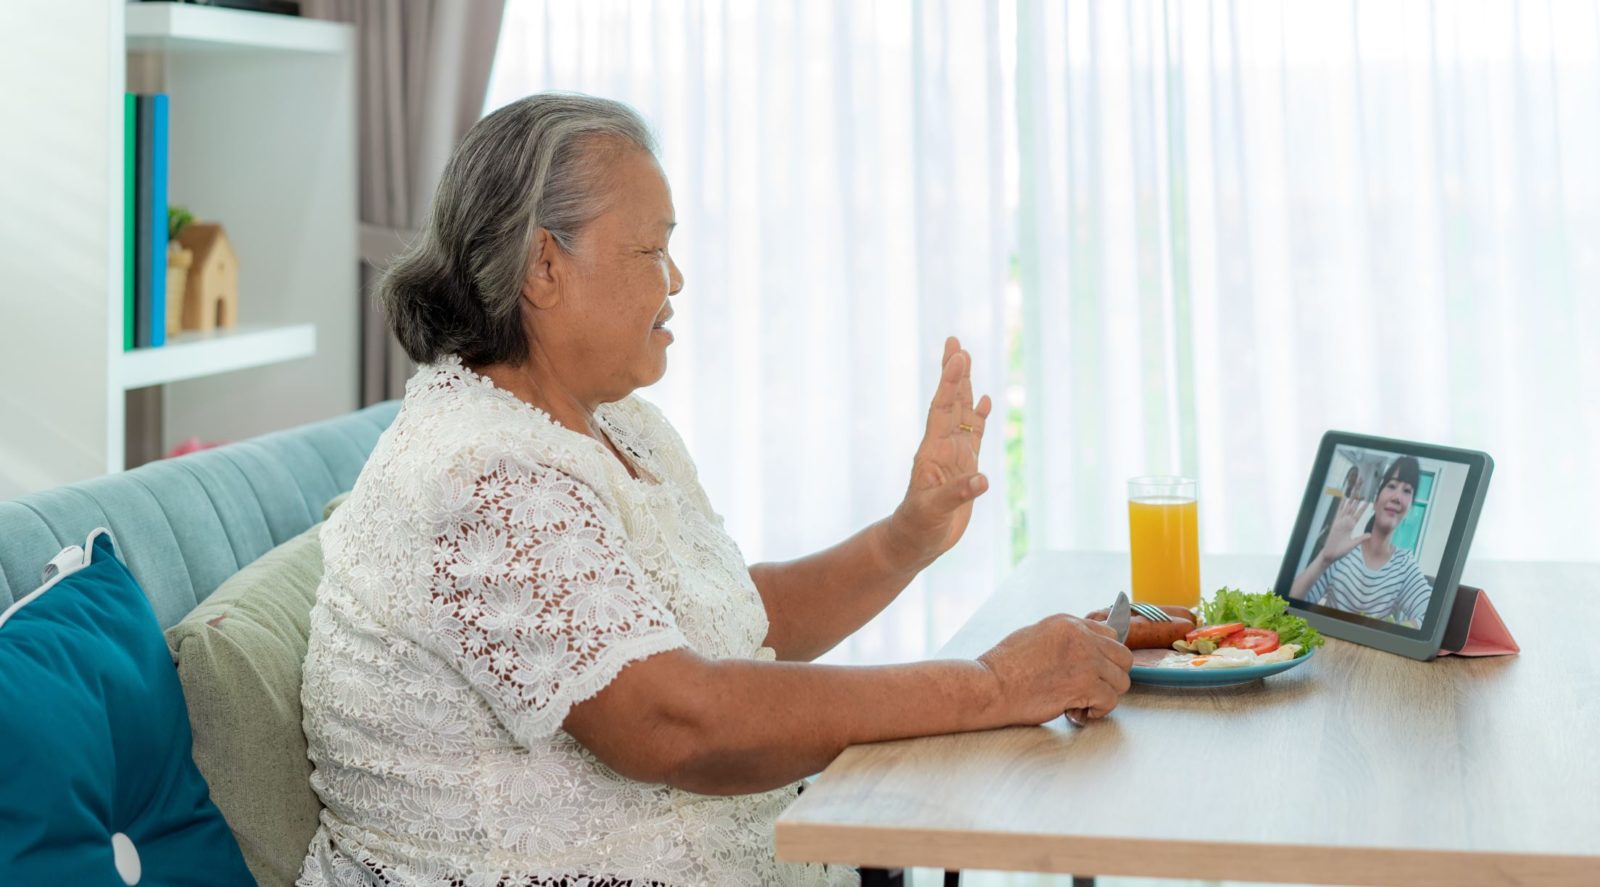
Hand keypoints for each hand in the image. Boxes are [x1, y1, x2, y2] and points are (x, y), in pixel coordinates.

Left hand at [880, 337, 993, 571]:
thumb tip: (983, 481)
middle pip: (950, 402)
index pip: (943, 409)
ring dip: (965, 388)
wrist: (916, 541)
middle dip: (953, 373)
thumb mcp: (934, 511)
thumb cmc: (919, 527)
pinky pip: (975, 435)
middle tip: (955, 342)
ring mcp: (954, 455)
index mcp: (933, 451)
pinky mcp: (965, 467)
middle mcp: (943, 446)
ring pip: (962, 413)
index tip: (957, 356)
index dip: (950, 383)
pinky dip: (980, 417)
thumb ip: (957, 495)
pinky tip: (985, 401)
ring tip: (967, 359)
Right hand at [977, 615, 1133, 724]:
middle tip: (1094, 688)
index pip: (1109, 634)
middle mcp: (1081, 637)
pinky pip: (1111, 700)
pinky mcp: (1085, 685)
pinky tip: (1079, 710)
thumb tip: (1080, 649)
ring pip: (1121, 680)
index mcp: (1068, 623)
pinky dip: (1099, 710)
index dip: (1105, 656)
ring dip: (1106, 694)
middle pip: (1123, 656)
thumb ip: (1063, 638)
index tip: (1097, 670)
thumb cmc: (1004, 666)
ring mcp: (1085, 660)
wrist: (991, 685)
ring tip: (1084, 701)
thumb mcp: (1034, 635)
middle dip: (1112, 675)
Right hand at [1320, 496, 1369, 564]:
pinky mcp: (1336, 523)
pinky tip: (1343, 498)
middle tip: (1361, 491)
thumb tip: (1369, 534)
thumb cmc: (1341, 550)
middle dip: (1357, 500)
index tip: (1369, 501)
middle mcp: (1346, 522)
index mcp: (1351, 526)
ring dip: (1350, 500)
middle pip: (1352, 508)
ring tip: (1354, 491)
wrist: (1331, 554)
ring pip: (1347, 508)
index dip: (1363, 508)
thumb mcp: (1353, 544)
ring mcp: (1341, 522)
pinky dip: (1341, 505)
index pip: (1358, 515)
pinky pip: (1339, 512)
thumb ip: (1361, 538)